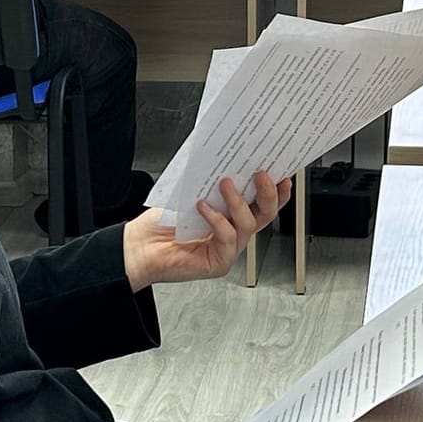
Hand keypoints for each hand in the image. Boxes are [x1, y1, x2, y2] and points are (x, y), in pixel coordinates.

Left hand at [122, 172, 290, 291]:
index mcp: (230, 217)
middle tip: (262, 174)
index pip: (261, 204)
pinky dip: (217, 219)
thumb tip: (227, 159)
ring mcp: (228, 249)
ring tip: (224, 183)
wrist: (140, 247)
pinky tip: (203, 208)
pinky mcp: (219, 262)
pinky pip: (227, 237)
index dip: (277, 191)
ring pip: (248, 224)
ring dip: (238, 201)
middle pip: (265, 214)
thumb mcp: (191, 194)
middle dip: (268, 193)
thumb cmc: (161, 224)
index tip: (283, 173)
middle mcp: (233, 232)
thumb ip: (211, 183)